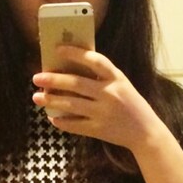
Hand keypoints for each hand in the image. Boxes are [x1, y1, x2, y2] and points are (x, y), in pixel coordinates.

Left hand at [32, 50, 162, 153]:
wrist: (146, 133)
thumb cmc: (130, 105)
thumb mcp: (122, 85)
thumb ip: (102, 78)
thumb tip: (70, 70)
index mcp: (116, 78)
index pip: (94, 60)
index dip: (75, 53)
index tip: (57, 49)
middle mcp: (110, 94)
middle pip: (76, 83)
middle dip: (54, 80)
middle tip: (37, 78)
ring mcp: (104, 113)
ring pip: (71, 104)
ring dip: (51, 101)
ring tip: (36, 97)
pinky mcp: (99, 130)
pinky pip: (75, 125)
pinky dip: (62, 121)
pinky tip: (52, 117)